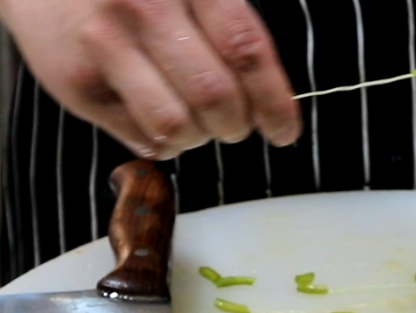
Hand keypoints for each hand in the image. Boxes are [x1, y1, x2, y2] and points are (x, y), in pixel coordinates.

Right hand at [0, 0, 300, 159]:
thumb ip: (230, 30)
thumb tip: (272, 100)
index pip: (245, 50)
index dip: (274, 102)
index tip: (285, 131)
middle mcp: (143, 6)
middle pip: (215, 96)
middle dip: (237, 125)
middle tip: (235, 124)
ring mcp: (104, 45)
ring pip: (177, 127)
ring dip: (199, 137)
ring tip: (194, 120)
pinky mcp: (75, 83)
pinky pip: (142, 139)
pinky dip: (164, 141)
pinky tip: (158, 114)